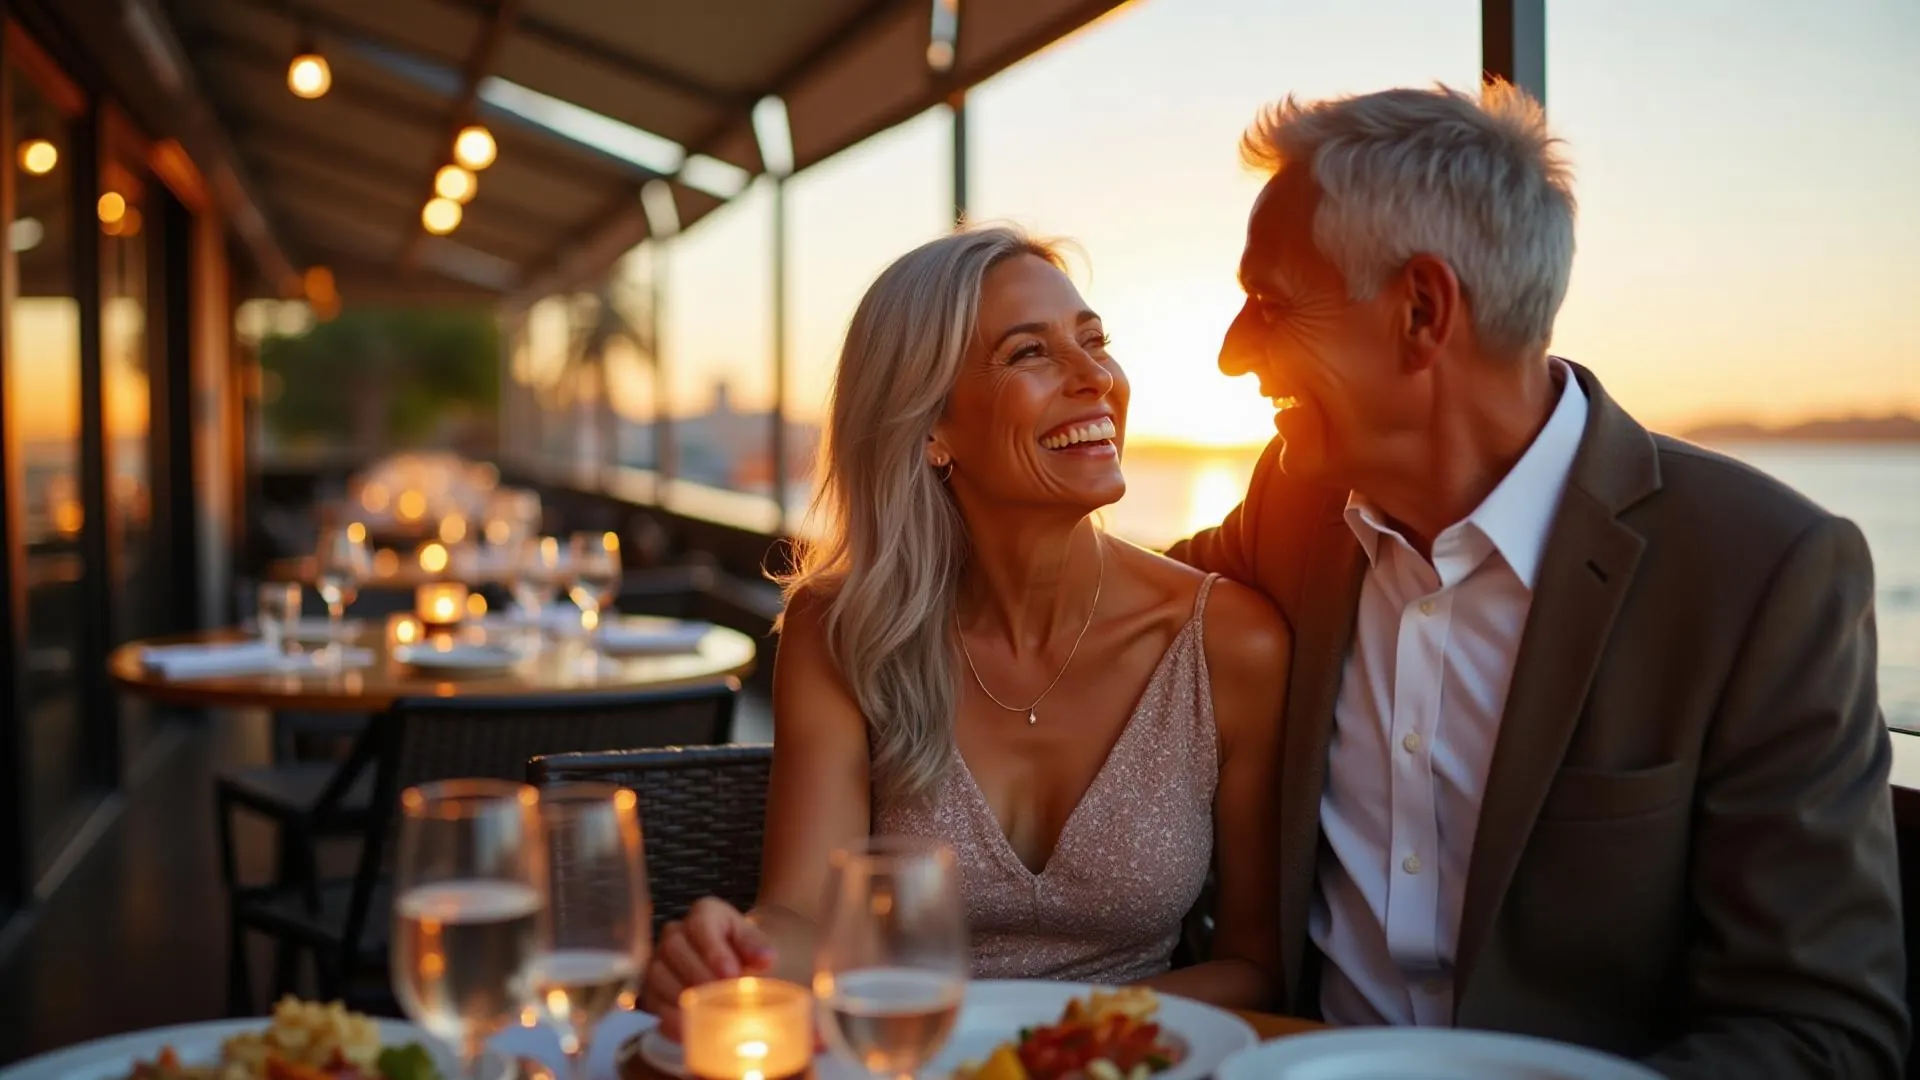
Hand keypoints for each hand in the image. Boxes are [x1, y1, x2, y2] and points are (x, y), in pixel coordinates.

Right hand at [640, 898, 777, 1039]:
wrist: (738, 969)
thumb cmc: (745, 954)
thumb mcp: (756, 944)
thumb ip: (757, 947)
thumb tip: (765, 958)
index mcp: (704, 913)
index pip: (702, 925)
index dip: (714, 951)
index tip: (731, 973)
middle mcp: (675, 933)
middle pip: (675, 949)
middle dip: (699, 976)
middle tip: (719, 999)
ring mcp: (659, 959)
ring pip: (658, 974)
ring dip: (681, 997)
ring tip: (704, 1016)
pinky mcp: (651, 987)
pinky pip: (651, 1000)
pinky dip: (668, 1017)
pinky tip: (686, 1030)